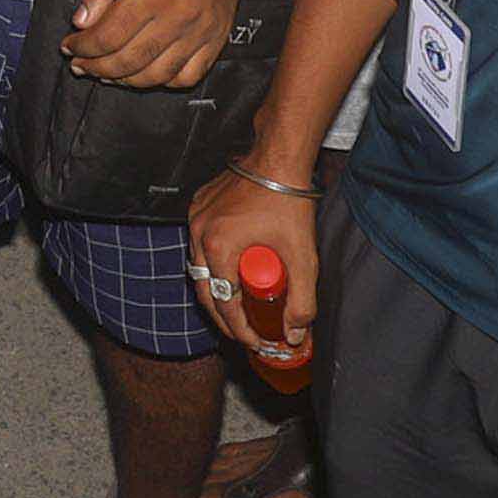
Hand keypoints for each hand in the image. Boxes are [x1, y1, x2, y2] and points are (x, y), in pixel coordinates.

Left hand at [67, 0, 262, 90]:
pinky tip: (147, 70)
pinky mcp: (218, 35)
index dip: (83, 48)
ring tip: (107, 71)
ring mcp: (202, 30)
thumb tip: (82, 21)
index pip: (108, 37)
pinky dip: (164, 80)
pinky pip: (189, 75)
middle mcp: (179, 16)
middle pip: (129, 61)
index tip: (69, 47)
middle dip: (97, 68)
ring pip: (157, 75)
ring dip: (126, 79)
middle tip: (81, 64)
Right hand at [187, 161, 313, 361]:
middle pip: (205, 290)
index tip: (256, 341)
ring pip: (200, 268)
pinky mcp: (199, 206)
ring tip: (240, 304)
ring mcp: (196, 217)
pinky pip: (200, 243)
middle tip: (246, 331)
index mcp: (218, 246)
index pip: (223, 303)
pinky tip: (233, 268)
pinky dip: (214, 262)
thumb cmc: (288, 200)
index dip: (240, 329)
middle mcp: (199, 233)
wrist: (278, 156)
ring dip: (218, 289)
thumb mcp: (302, 256)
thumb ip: (302, 299)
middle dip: (224, 317)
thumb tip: (295, 333)